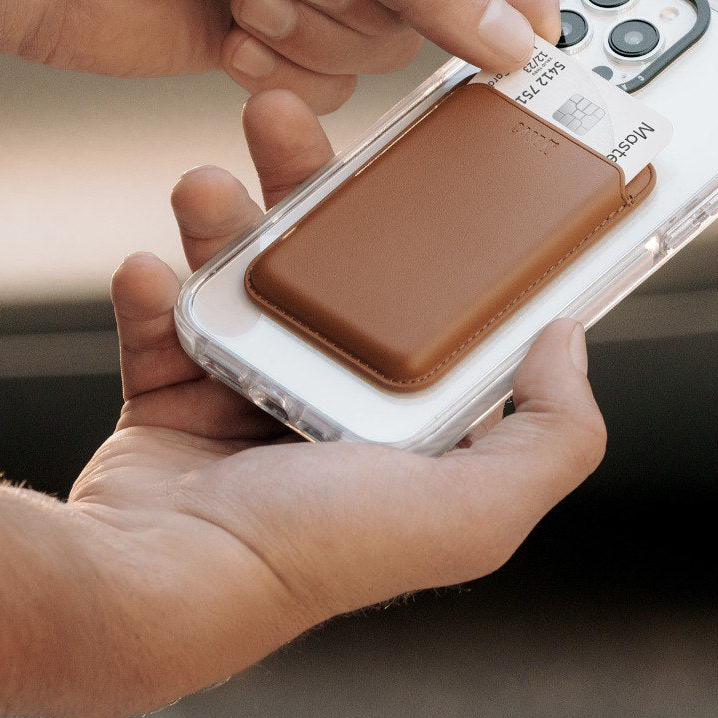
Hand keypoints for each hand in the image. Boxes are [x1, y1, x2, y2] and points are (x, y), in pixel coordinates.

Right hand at [68, 89, 604, 715]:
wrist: (152, 593)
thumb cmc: (314, 553)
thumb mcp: (473, 509)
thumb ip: (554, 436)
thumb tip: (569, 337)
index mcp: (405, 424)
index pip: (432, 309)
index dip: (434, 236)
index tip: (420, 162)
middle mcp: (332, 406)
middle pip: (331, 271)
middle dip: (309, 193)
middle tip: (285, 124)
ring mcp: (246, 401)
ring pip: (243, 280)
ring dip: (222, 222)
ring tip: (206, 184)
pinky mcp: (171, 401)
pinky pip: (166, 322)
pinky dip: (153, 291)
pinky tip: (147, 270)